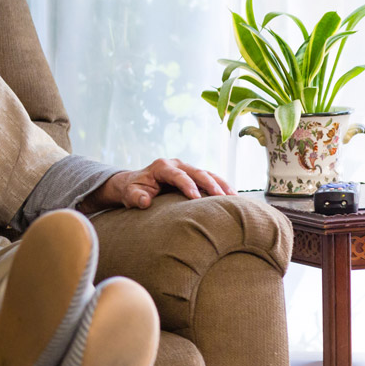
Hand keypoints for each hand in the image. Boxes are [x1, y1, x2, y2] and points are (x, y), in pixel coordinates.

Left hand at [91, 158, 234, 210]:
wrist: (135, 184)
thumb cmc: (133, 190)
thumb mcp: (129, 194)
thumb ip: (135, 197)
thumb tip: (145, 201)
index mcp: (161, 166)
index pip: (177, 175)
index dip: (187, 185)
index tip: (197, 198)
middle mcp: (177, 164)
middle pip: (197, 172)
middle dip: (210, 184)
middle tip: (222, 198)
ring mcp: (187, 168)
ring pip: (207, 174)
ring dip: (221, 185)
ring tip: (234, 198)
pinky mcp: (194, 175)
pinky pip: (210, 179)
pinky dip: (221, 186)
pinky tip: (233, 197)